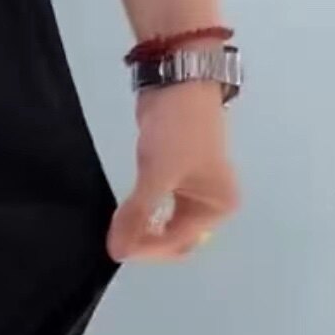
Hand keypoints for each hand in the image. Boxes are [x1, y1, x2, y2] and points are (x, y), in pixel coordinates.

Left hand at [107, 83, 239, 263]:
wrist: (179, 82)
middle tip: (117, 237)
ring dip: (145, 227)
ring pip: (166, 224)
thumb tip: (117, 252)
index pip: (178, 243)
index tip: (116, 248)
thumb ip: (138, 215)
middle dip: (148, 241)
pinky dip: (145, 211)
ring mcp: (195, 191)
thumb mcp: (158, 175)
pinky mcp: (179, 177)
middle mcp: (211, 204)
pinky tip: (127, 210)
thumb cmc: (177, 131)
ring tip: (120, 224)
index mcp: (217, 207)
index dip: (147, 249)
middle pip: (175, 238)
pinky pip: (161, 207)